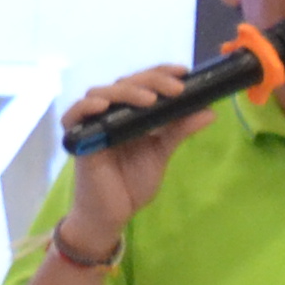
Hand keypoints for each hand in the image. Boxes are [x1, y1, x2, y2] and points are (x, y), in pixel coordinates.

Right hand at [56, 64, 209, 247]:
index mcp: (130, 112)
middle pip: (125, 83)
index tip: (184, 71)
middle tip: (176, 88)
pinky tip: (103, 105)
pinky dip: (86, 107)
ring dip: (126, 92)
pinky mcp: (78, 139)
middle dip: (151, 81)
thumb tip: (210, 111)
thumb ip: (180, 131)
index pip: (143, 83)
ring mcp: (92, 123)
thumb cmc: (132, 181)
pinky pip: (74, 116)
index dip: (160, 73)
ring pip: (102, 93)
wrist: (112, 212)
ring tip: (149, 99)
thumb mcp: (161, 153)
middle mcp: (110, 112)